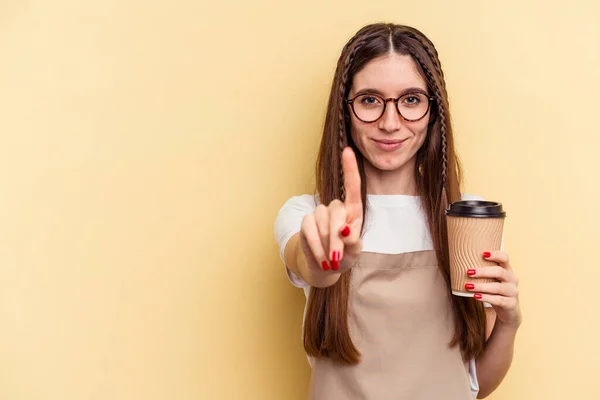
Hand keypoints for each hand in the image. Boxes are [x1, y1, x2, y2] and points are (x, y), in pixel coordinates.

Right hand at [299, 147, 362, 272]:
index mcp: (353, 211)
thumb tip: (345, 232)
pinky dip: (315, 246)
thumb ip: (353, 243)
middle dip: (337, 238)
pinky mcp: (306, 222)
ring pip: (322, 222)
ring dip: (326, 244)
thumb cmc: (344, 255)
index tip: (347, 151)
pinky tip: (321, 258)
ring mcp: (319, 213)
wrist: (324, 267)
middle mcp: (336, 208)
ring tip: (330, 259)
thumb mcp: (354, 252)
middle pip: (337, 211)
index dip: (350, 168)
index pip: (353, 187)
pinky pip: (309, 230)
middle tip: (337, 257)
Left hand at [465, 251, 522, 327]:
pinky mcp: (511, 304)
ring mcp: (513, 292)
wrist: (508, 310)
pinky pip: (498, 300)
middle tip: (468, 272)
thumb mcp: (492, 280)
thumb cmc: (495, 291)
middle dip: (483, 272)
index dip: (495, 255)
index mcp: (507, 269)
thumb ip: (482, 272)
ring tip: (468, 286)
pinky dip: (486, 297)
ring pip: (497, 287)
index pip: (505, 258)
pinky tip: (476, 296)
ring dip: (481, 286)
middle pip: (499, 272)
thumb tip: (458, 265)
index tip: (483, 254)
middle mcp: (512, 279)